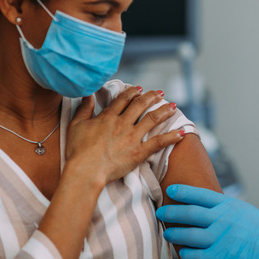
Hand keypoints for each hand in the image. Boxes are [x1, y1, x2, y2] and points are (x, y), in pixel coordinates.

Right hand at [66, 86, 183, 186]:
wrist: (85, 171)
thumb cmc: (77, 151)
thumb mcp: (76, 125)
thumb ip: (84, 109)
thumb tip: (87, 95)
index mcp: (108, 117)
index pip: (123, 100)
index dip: (132, 92)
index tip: (139, 88)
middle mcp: (122, 123)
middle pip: (140, 105)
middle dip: (152, 97)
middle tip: (160, 93)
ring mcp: (132, 137)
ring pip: (152, 119)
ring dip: (164, 111)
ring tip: (173, 106)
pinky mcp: (139, 152)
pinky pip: (159, 142)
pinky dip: (171, 137)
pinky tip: (181, 132)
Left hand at [156, 185, 258, 258]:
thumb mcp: (246, 212)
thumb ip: (227, 210)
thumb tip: (211, 208)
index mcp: (228, 206)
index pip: (199, 195)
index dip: (182, 192)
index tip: (171, 190)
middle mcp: (221, 220)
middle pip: (187, 213)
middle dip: (170, 213)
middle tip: (161, 213)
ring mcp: (219, 239)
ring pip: (186, 235)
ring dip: (174, 234)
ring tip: (167, 234)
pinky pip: (194, 256)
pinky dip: (185, 255)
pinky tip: (183, 254)